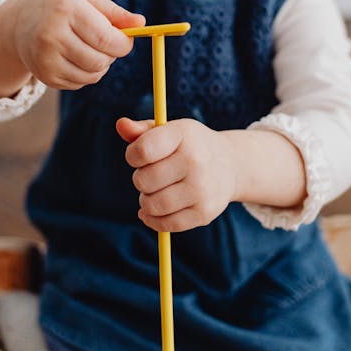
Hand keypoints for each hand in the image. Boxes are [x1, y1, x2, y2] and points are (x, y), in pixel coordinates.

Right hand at [9, 0, 144, 89]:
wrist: (17, 23)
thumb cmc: (58, 5)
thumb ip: (114, 11)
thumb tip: (142, 23)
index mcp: (65, 9)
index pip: (105, 37)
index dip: (123, 44)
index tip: (127, 40)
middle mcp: (51, 35)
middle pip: (99, 60)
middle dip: (112, 55)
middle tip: (108, 44)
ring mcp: (45, 58)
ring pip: (92, 75)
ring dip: (102, 66)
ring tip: (93, 49)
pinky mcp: (45, 76)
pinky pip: (80, 83)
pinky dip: (87, 73)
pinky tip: (77, 57)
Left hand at [115, 118, 237, 231]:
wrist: (229, 165)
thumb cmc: (189, 146)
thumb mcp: (169, 132)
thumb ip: (141, 131)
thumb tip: (121, 125)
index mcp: (184, 135)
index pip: (143, 150)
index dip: (132, 156)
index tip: (138, 156)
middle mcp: (195, 161)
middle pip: (144, 180)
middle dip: (141, 180)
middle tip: (151, 176)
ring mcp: (202, 189)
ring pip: (153, 205)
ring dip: (145, 201)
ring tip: (153, 193)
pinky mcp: (204, 213)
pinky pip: (167, 224)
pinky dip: (153, 220)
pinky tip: (152, 212)